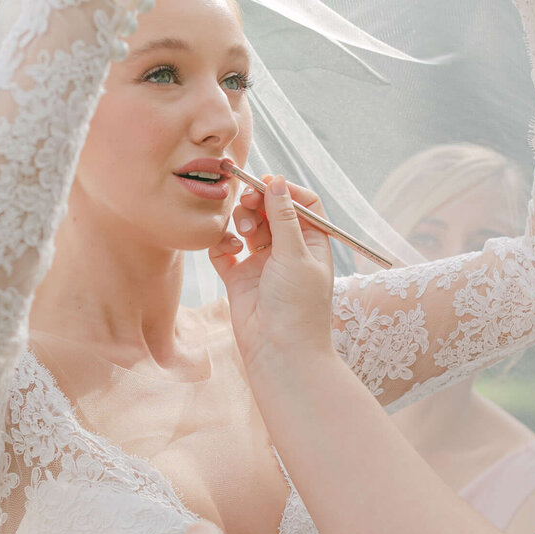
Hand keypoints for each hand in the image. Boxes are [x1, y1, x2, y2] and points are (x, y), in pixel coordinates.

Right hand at [209, 174, 335, 380]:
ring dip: (243, 221)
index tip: (267, 183)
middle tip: (248, 200)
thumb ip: (284, 217)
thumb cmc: (298, 306)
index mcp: (311, 242)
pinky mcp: (238, 277)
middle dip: (258, 201)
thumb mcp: (296, 255)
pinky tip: (228, 249)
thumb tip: (276, 182)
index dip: (285, 190)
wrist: (279, 351)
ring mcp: (262, 263)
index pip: (302, 203)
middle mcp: (287, 250)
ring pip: (247, 226)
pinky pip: (225, 250)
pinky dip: (223, 243)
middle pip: (270, 210)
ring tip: (244, 234)